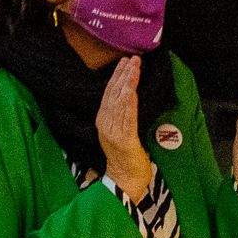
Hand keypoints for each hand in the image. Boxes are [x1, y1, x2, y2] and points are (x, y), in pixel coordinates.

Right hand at [96, 56, 154, 201]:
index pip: (109, 93)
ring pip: (120, 102)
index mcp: (103, 120)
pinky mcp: (124, 139)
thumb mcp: (122, 132)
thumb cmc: (126, 156)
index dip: (116, 77)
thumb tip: (130, 96)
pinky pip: (127, 116)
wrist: (125, 178)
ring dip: (127, 83)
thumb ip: (123, 116)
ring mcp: (113, 131)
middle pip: (113, 94)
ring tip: (134, 68)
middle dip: (123, 75)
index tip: (124, 61)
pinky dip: (129, 102)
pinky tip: (132, 90)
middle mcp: (105, 123)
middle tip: (131, 59)